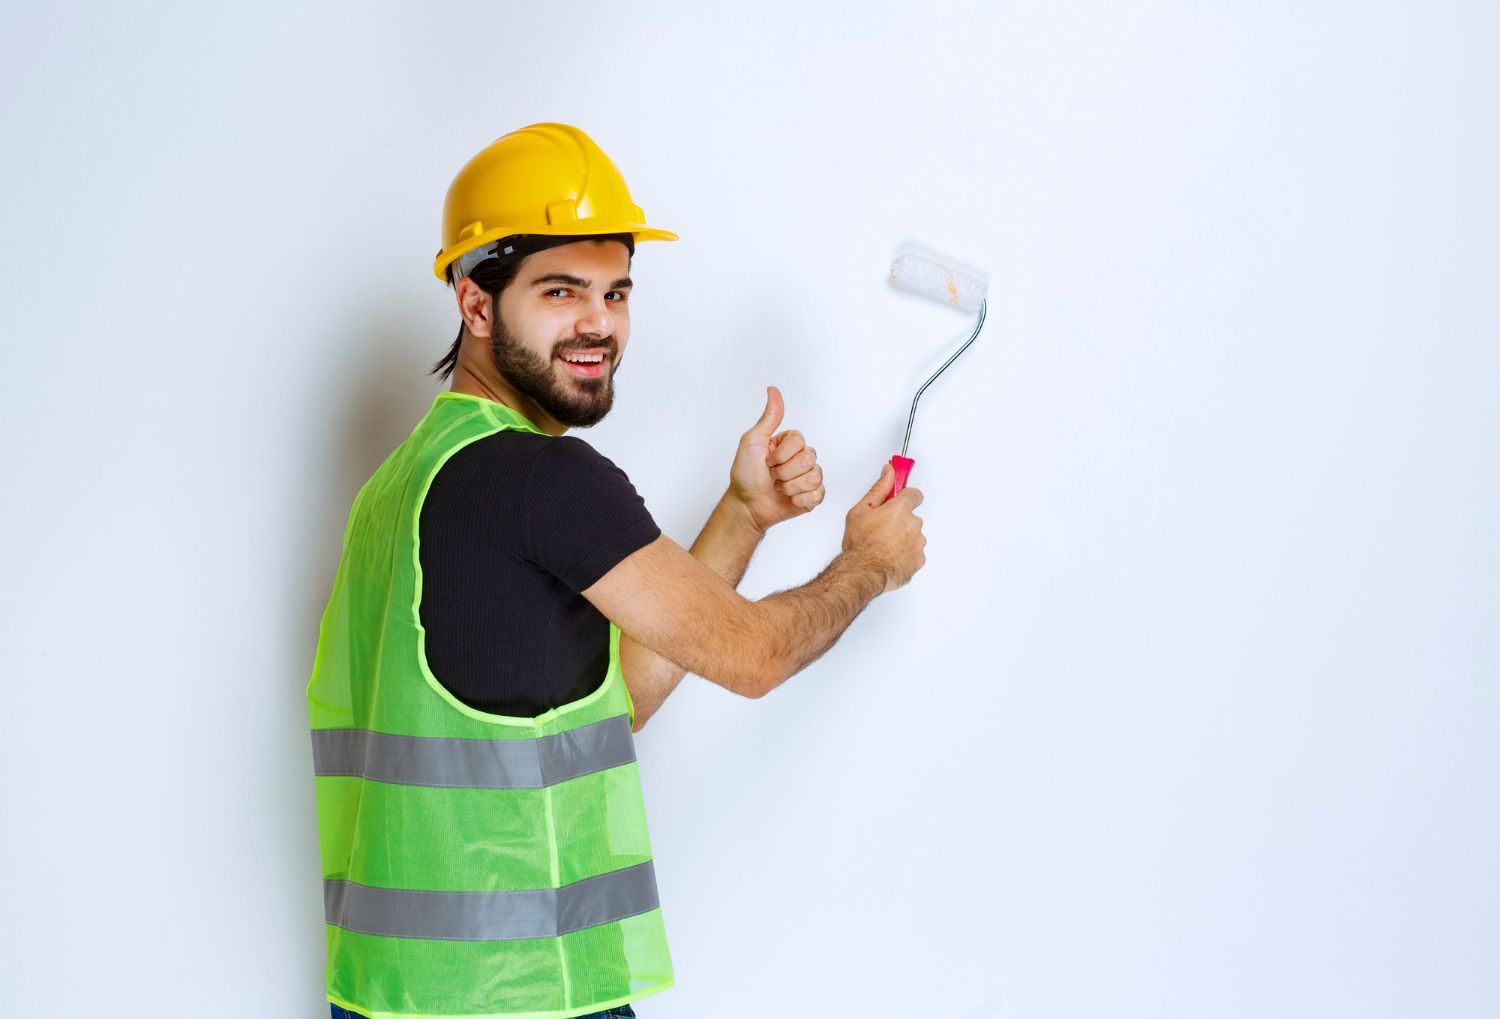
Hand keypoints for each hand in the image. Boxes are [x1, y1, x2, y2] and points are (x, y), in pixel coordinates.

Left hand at [728, 385, 826, 531]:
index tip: (766, 460)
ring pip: (814, 477)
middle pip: (808, 459)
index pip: (799, 441)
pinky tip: (789, 499)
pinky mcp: (812, 496)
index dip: (781, 454)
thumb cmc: (745, 474)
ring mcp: (808, 477)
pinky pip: (818, 494)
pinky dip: (800, 499)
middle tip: (772, 476)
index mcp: (789, 443)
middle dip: (784, 472)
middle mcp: (802, 457)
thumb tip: (773, 389)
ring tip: (778, 488)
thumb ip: (769, 417)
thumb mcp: (752, 441)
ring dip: (790, 487)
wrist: (747, 505)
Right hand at [843, 463, 925, 592]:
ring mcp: (918, 544)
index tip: (899, 502)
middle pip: (911, 518)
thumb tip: (889, 471)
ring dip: (902, 539)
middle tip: (881, 530)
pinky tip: (889, 558)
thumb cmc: (859, 543)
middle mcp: (914, 524)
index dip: (906, 498)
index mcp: (901, 509)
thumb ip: (879, 488)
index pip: (914, 494)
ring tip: (883, 547)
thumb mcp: (861, 510)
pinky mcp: (919, 560)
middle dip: (900, 522)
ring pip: (913, 537)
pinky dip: (904, 555)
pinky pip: (914, 554)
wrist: (862, 571)